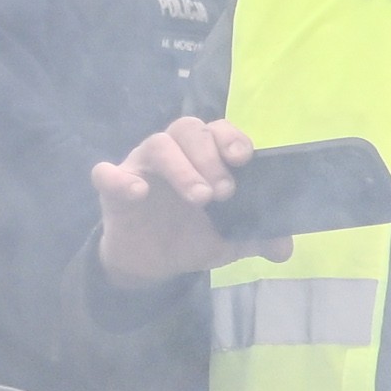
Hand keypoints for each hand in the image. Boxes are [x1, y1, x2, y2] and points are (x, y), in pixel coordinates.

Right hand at [95, 116, 245, 282]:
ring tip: (200, 198)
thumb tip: (284, 249)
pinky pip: (106, 173)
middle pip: (188, 128)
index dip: (231, 138)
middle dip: (210, 155)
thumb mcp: (230, 240)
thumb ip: (258, 238)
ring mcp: (142, 167)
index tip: (244, 159)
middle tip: (224, 192)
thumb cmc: (193, 235)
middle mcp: (174, 153)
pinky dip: (120, 179)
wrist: (154, 262)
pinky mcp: (113, 188)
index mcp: (204, 158)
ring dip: (181, 167)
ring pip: (158, 145)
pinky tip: (138, 192)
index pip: (218, 131)